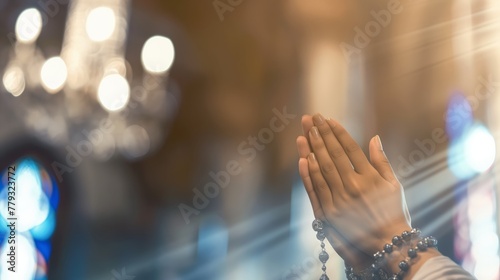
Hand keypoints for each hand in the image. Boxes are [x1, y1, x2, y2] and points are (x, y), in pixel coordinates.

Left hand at [296, 114, 411, 268]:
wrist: (387, 244)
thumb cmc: (393, 212)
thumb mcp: (393, 184)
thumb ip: (382, 160)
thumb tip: (374, 137)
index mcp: (370, 177)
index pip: (350, 148)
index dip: (338, 133)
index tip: (329, 120)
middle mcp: (354, 186)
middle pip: (333, 154)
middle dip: (322, 134)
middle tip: (312, 118)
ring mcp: (340, 199)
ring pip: (322, 168)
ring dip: (313, 147)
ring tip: (306, 131)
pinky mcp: (330, 212)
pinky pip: (317, 188)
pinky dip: (309, 172)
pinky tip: (304, 157)